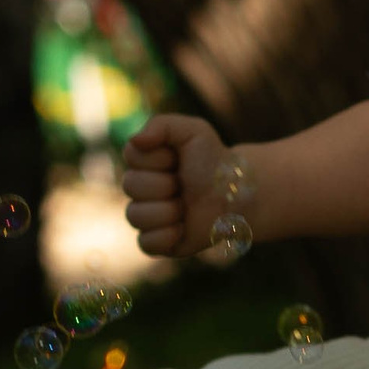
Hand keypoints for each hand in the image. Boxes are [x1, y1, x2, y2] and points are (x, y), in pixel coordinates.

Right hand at [122, 111, 237, 258]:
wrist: (238, 194)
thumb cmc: (214, 161)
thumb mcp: (194, 131)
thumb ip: (162, 125)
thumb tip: (135, 140)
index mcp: (143, 162)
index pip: (132, 156)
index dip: (158, 158)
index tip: (179, 159)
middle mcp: (140, 189)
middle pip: (130, 186)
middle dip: (166, 184)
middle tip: (186, 185)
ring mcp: (147, 216)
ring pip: (134, 216)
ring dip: (168, 211)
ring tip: (187, 207)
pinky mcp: (157, 241)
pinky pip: (145, 244)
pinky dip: (167, 236)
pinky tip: (183, 228)